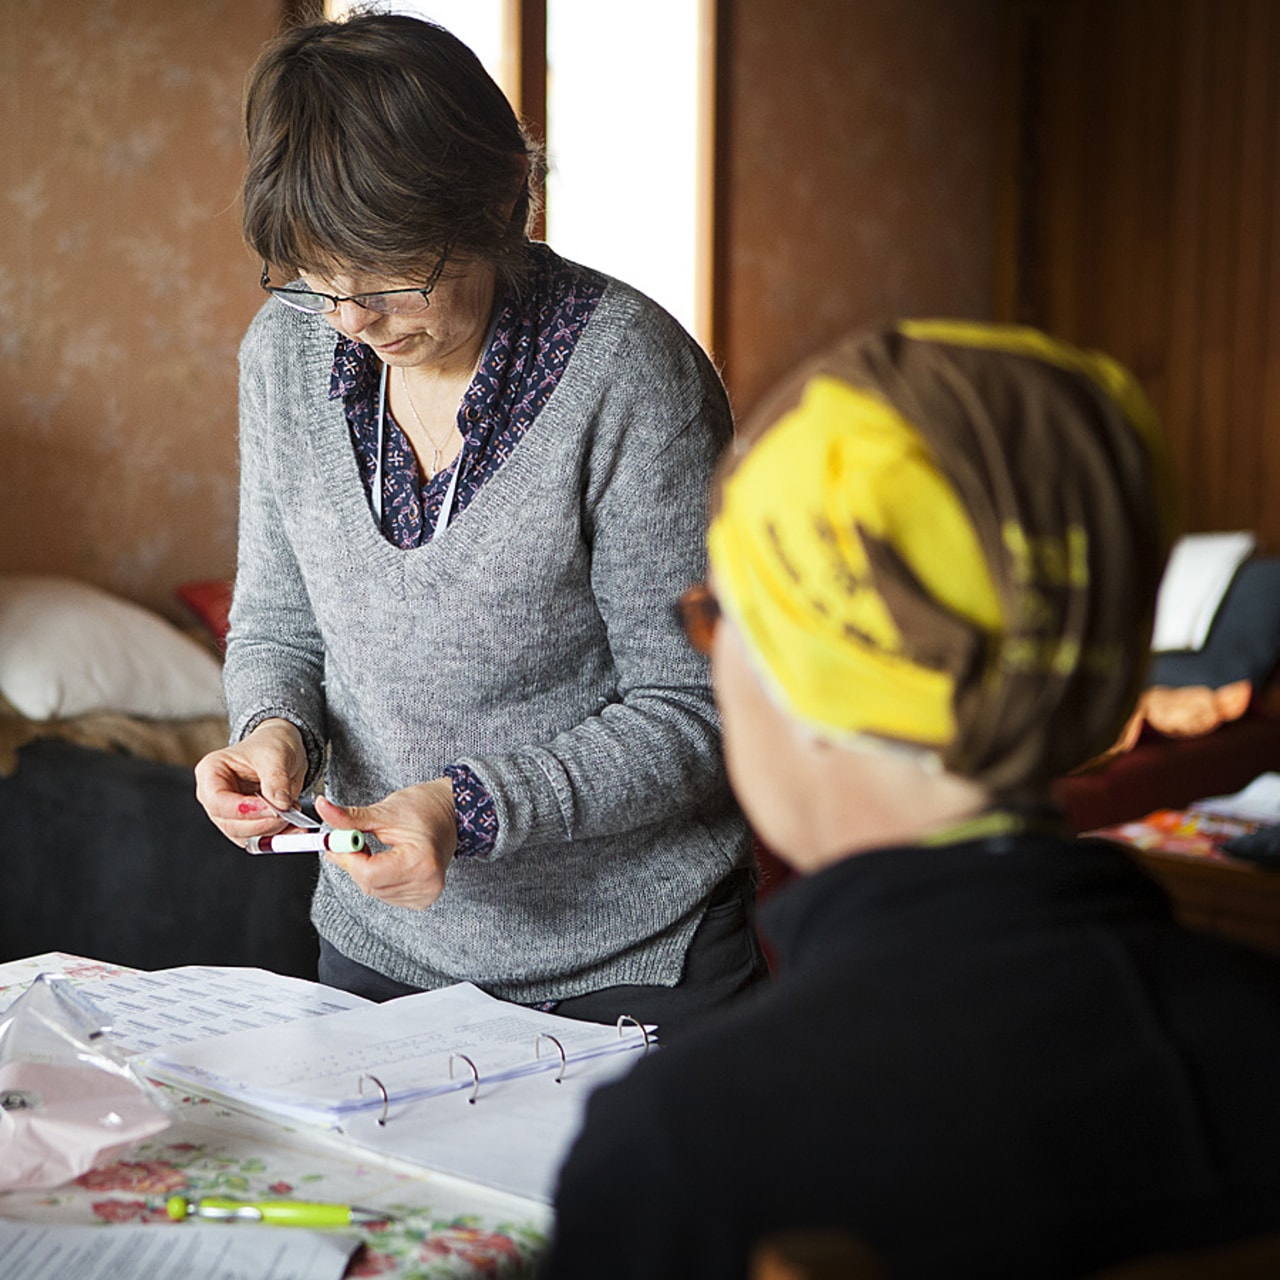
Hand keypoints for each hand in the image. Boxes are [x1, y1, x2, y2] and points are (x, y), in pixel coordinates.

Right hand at [194, 718, 307, 844]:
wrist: (283, 748)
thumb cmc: (271, 744)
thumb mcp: (275, 755)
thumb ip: (276, 780)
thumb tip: (280, 805)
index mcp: (211, 772)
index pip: (217, 801)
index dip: (242, 810)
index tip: (270, 808)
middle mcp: (214, 796)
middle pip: (230, 824)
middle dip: (261, 824)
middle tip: (287, 815)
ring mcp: (229, 813)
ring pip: (245, 836)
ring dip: (271, 833)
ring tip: (294, 817)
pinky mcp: (246, 823)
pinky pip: (259, 838)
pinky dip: (277, 837)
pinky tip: (294, 827)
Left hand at [316, 780, 457, 910]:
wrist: (452, 813)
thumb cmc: (425, 808)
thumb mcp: (385, 811)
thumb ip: (350, 817)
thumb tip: (323, 809)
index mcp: (421, 862)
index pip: (369, 874)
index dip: (348, 857)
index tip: (338, 840)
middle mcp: (426, 883)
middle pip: (369, 884)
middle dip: (354, 862)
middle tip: (351, 840)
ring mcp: (426, 894)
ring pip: (374, 891)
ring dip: (365, 870)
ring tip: (375, 848)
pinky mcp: (423, 899)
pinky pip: (385, 894)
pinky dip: (378, 878)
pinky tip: (387, 861)